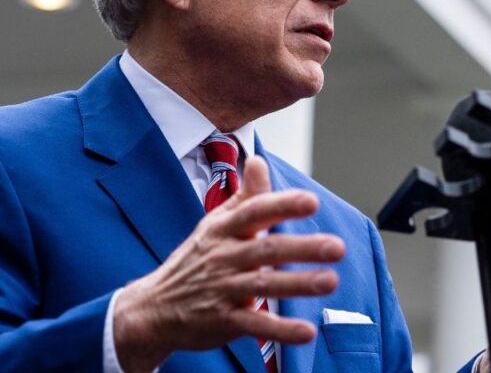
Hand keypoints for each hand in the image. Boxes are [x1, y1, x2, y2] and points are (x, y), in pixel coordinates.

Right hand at [112, 156, 344, 371]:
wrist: (154, 307)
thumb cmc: (195, 260)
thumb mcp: (214, 223)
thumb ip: (245, 196)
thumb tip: (259, 160)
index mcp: (223, 230)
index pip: (255, 212)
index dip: (282, 205)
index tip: (311, 201)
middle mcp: (223, 257)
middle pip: (266, 250)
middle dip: (303, 248)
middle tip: (337, 246)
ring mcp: (223, 290)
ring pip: (263, 286)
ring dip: (298, 284)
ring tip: (330, 281)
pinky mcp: (223, 321)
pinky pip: (255, 326)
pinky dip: (280, 330)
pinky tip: (306, 331)